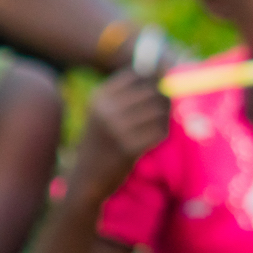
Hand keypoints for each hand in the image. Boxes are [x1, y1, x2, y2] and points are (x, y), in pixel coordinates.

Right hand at [70, 70, 169, 202]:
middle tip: (164, 110)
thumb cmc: (103, 141)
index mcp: (100, 96)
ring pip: (159, 111)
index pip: (138, 75)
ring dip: (164, 118)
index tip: (158, 91)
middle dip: (164, 100)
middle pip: (152, 91)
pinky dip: (161, 134)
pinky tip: (154, 138)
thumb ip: (129, 95)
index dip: (154, 81)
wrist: (87, 177)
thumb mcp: (105, 113)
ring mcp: (116, 129)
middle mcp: (106, 109)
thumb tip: (164, 76)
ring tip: (158, 126)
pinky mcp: (128, 148)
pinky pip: (159, 132)